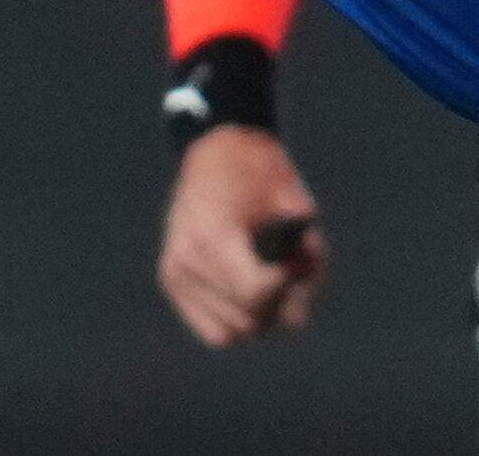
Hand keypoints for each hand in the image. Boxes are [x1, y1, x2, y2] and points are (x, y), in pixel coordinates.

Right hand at [158, 125, 327, 346]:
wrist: (218, 146)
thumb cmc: (261, 170)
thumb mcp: (295, 203)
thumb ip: (306, 260)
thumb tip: (297, 319)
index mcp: (214, 233)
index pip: (255, 293)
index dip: (288, 285)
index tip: (297, 261)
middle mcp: (187, 259)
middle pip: (247, 320)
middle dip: (280, 302)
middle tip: (291, 267)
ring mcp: (176, 272)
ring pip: (231, 332)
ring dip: (261, 316)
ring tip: (272, 278)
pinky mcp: (172, 280)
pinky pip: (212, 328)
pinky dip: (236, 319)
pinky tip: (251, 290)